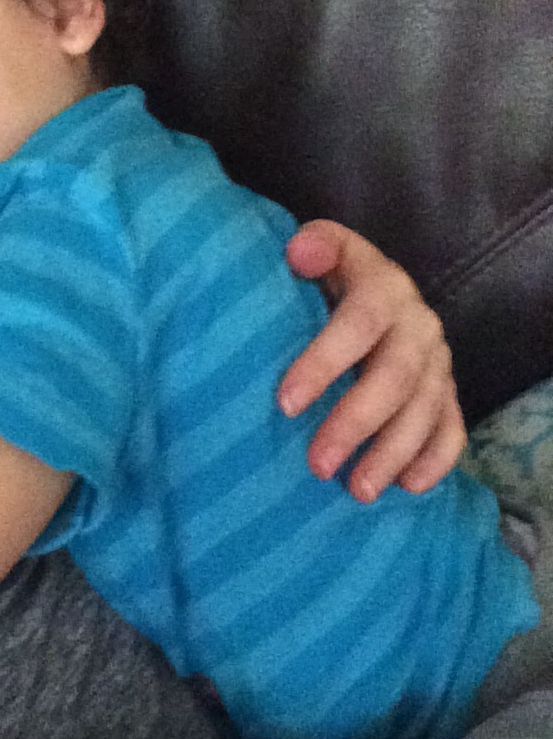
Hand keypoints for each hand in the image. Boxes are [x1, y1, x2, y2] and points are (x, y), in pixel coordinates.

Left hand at [279, 219, 465, 502]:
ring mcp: (437, 361)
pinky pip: (452, 430)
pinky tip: (406, 488)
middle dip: (356, 423)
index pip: (359, 323)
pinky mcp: (447, 392)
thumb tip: (298, 252)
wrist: (372, 288)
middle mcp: (418, 324)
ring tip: (357, 490)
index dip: (324, 362)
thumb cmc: (330, 279)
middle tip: (317, 464)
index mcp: (383, 286)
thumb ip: (313, 247)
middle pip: (394, 377)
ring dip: (392, 454)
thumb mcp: (320, 252)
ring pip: (424, 411)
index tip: (285, 403)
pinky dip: (434, 461)